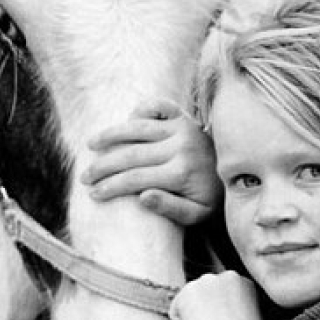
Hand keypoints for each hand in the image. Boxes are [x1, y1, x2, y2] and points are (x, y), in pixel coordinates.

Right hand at [83, 101, 220, 225]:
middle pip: (131, 154)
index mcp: (182, 172)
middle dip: (103, 166)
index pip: (136, 178)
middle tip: (85, 177)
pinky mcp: (184, 116)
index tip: (93, 194)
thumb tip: (142, 196)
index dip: (111, 186)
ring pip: (137, 127)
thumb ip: (171, 208)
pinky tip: (126, 119)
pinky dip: (142, 108)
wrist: (234, 172)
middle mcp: (181, 146)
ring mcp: (182, 127)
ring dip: (111, 135)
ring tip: (90, 145)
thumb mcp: (197, 214)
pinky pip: (159, 105)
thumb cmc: (210, 196)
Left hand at [169, 271, 263, 319]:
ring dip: (194, 313)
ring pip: (192, 299)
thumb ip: (248, 308)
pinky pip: (177, 309)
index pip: (226, 291)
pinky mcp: (185, 292)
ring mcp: (204, 281)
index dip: (223, 310)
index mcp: (243, 282)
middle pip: (208, 291)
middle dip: (207, 306)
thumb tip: (239, 311)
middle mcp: (224, 276)